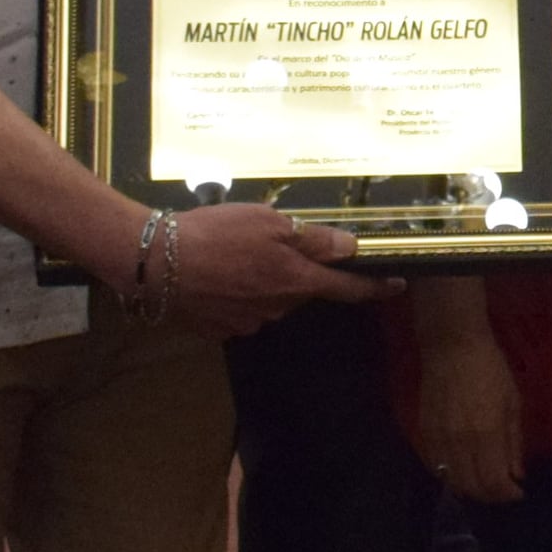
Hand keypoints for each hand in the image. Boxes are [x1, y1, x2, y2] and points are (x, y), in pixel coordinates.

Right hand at [152, 205, 374, 336]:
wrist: (155, 262)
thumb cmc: (216, 234)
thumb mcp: (269, 223)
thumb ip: (312, 240)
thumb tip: (348, 248)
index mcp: (297, 283)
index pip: (347, 289)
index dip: (374, 287)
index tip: (396, 285)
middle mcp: (278, 309)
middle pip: (302, 290)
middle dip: (295, 271)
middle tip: (267, 243)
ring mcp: (247, 323)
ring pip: (269, 299)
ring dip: (262, 280)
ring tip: (232, 254)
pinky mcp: (219, 329)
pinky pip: (239, 309)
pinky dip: (234, 293)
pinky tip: (214, 275)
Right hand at [402, 326, 527, 504]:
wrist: (451, 346)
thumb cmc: (490, 368)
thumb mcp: (513, 402)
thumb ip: (513, 442)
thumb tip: (517, 473)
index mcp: (486, 433)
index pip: (494, 481)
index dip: (508, 493)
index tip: (518, 492)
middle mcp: (460, 442)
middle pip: (472, 486)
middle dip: (490, 495)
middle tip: (502, 491)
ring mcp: (439, 439)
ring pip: (452, 480)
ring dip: (470, 488)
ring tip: (484, 484)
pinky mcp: (424, 433)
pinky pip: (436, 466)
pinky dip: (451, 476)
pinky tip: (462, 472)